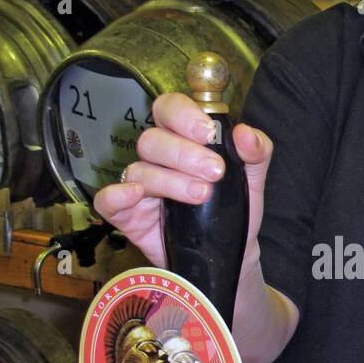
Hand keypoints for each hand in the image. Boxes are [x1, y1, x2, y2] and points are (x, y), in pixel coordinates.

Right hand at [93, 92, 272, 267]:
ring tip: (202, 195)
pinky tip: (136, 195)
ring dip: (171, 181)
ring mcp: (140, 186)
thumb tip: (246, 135)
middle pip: (153, 140)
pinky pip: (107, 200)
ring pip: (140, 170)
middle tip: (215, 172)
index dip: (183, 115)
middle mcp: (158, 159)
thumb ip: (256, 153)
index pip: (169, 109)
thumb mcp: (252, 180)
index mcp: (183, 139)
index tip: (207, 133)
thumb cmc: (233, 209)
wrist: (230, 253)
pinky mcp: (128, 215)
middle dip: (184, 154)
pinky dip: (116, 195)